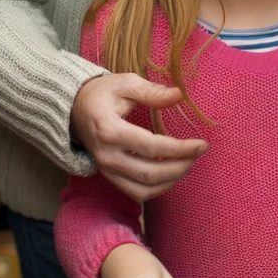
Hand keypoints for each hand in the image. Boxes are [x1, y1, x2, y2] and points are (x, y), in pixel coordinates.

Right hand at [71, 74, 207, 202]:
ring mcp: (106, 170)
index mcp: (110, 130)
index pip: (151, 147)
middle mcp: (107, 156)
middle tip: (199, 153)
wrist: (75, 109)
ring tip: (189, 163)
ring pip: (143, 190)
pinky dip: (158, 189)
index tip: (202, 144)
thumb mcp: (125, 83)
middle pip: (150, 174)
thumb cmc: (103, 93)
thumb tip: (179, 95)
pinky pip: (135, 193)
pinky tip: (173, 174)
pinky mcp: (109, 176)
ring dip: (171, 181)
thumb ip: (151, 91)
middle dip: (180, 167)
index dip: (180, 149)